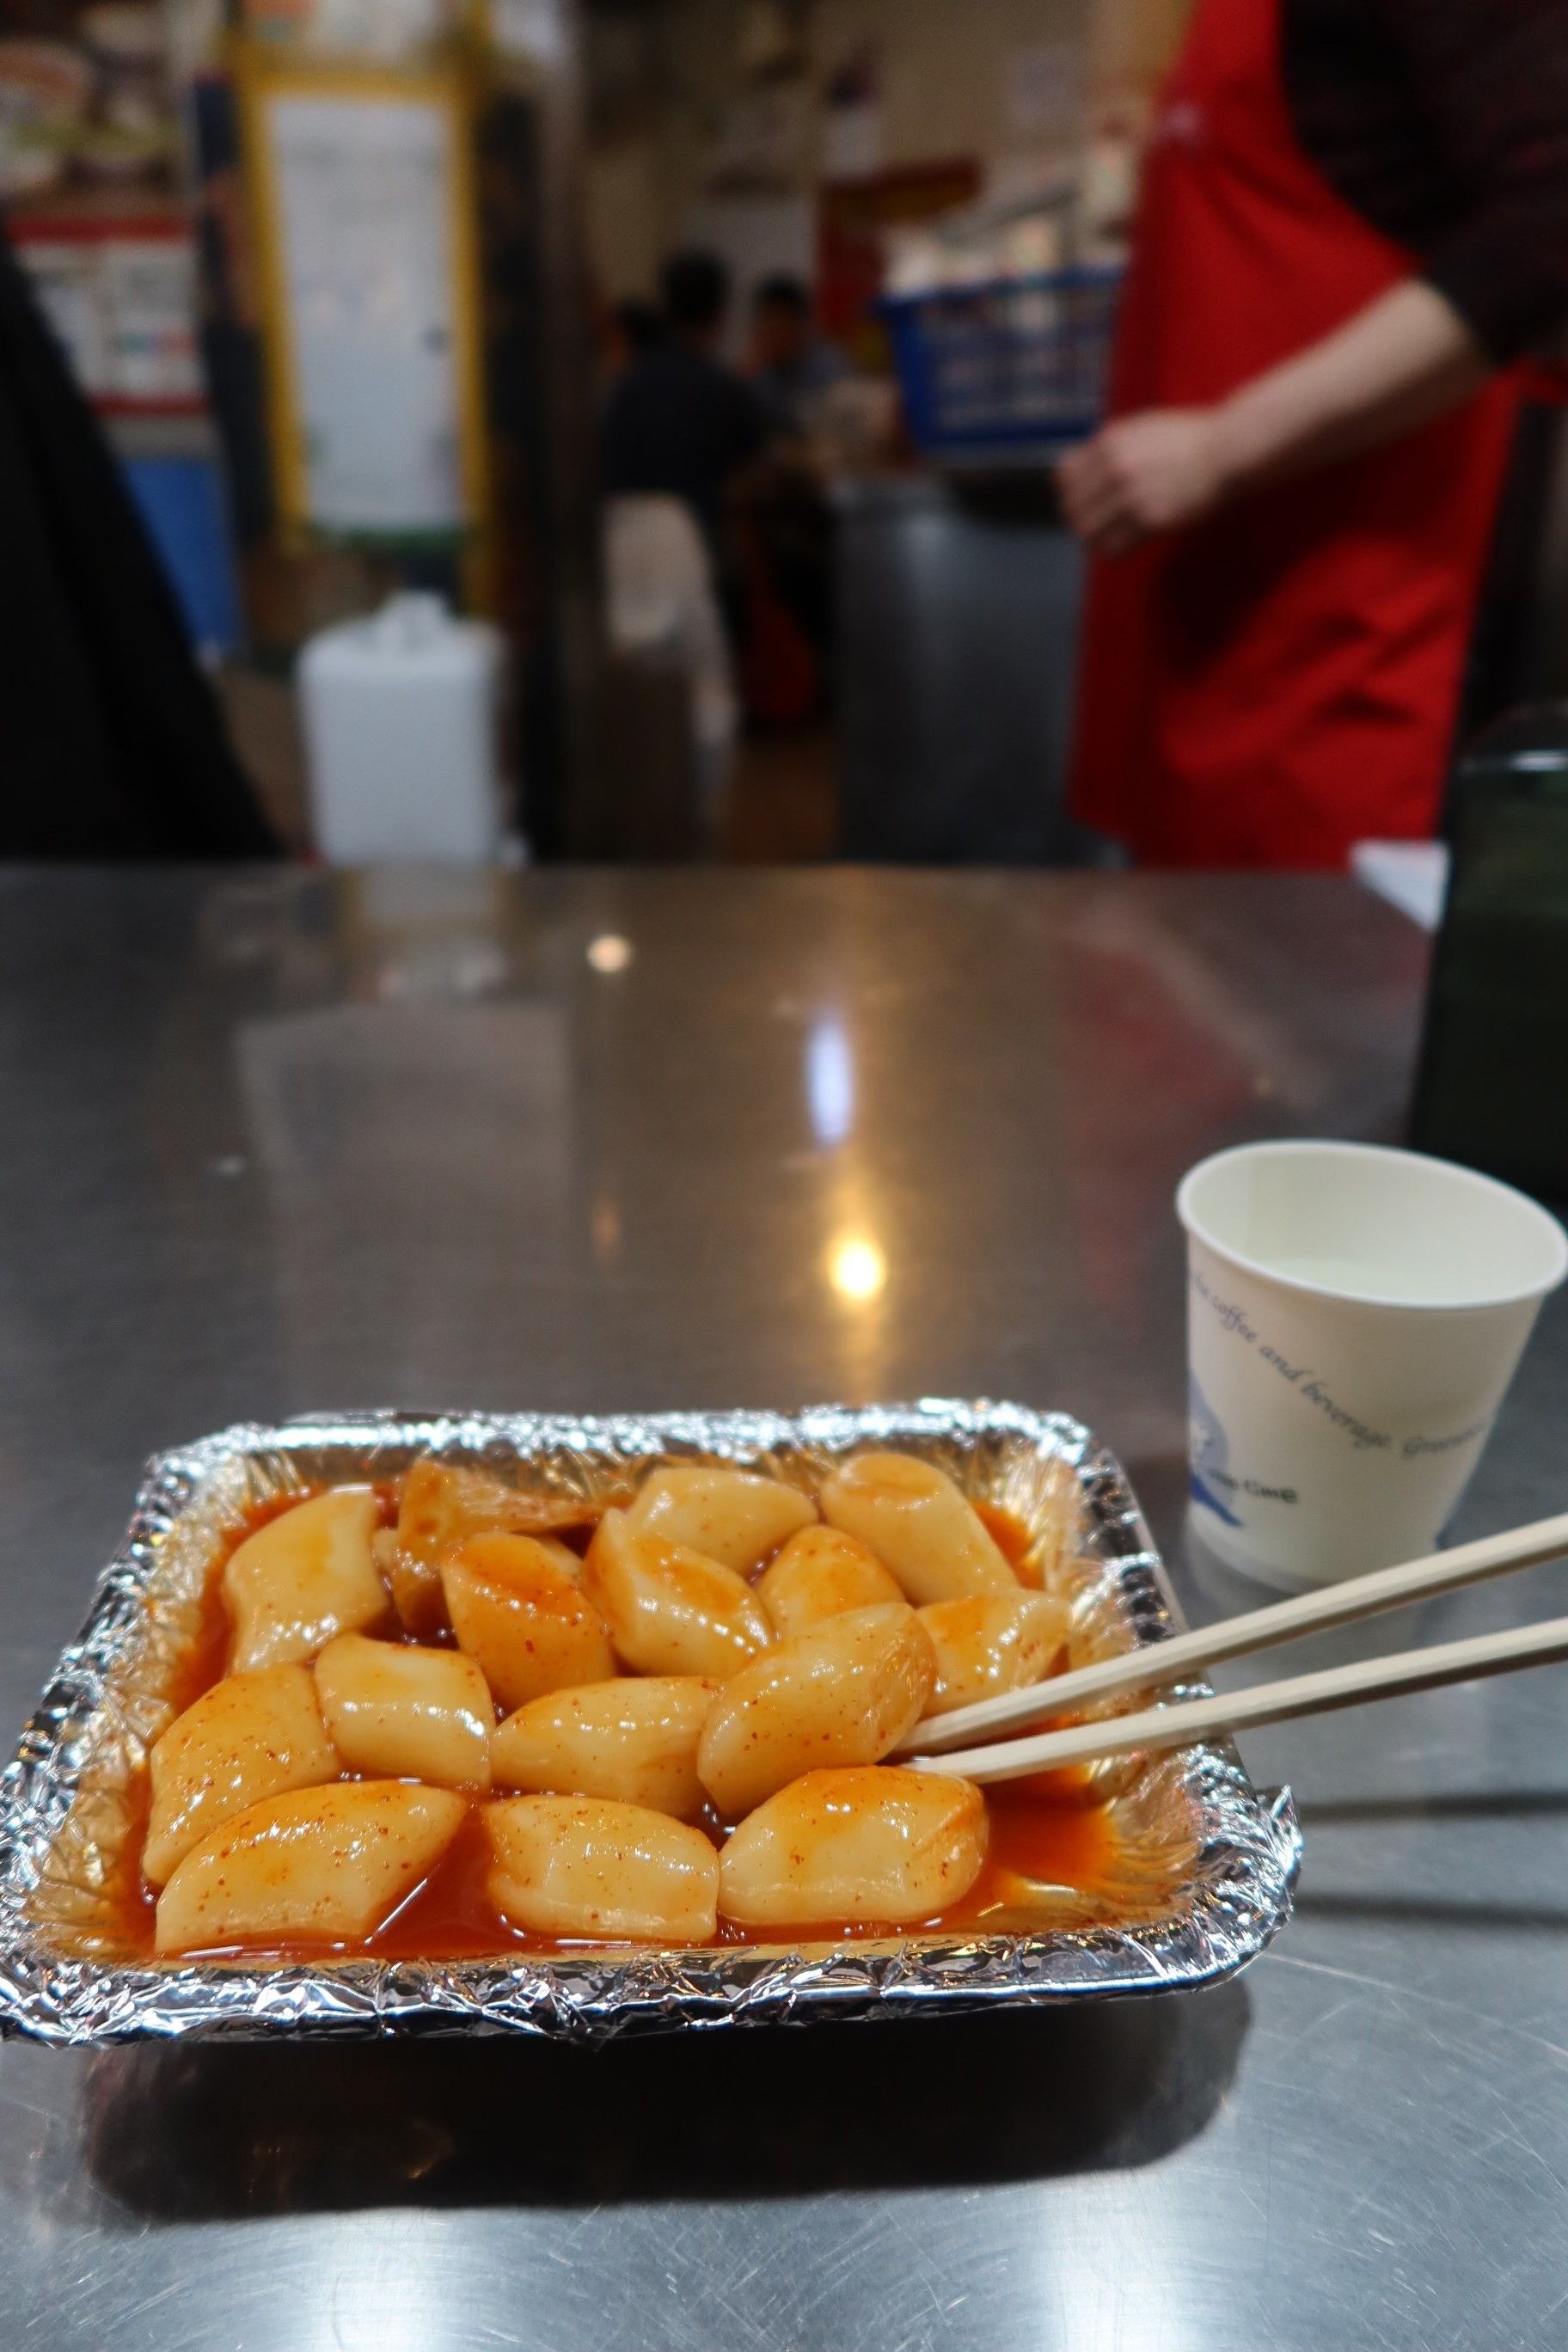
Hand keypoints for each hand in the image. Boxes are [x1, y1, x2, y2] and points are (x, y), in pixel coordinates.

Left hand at [1056, 407, 1234, 553]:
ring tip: (1106, 537)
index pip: (1064, 478)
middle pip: (1073, 508)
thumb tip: (1072, 468)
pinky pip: (1115, 546)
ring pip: (1089, 532)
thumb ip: (1108, 446)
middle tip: (1093, 524)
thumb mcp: (1140, 428)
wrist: (1227, 451)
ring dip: (1093, 538)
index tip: (1081, 500)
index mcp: (1111, 443)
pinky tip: (1123, 543)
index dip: (1070, 492)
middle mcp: (1118, 468)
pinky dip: (1113, 549)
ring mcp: (1134, 495)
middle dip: (1079, 518)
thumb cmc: (1187, 438)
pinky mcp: (1153, 520)